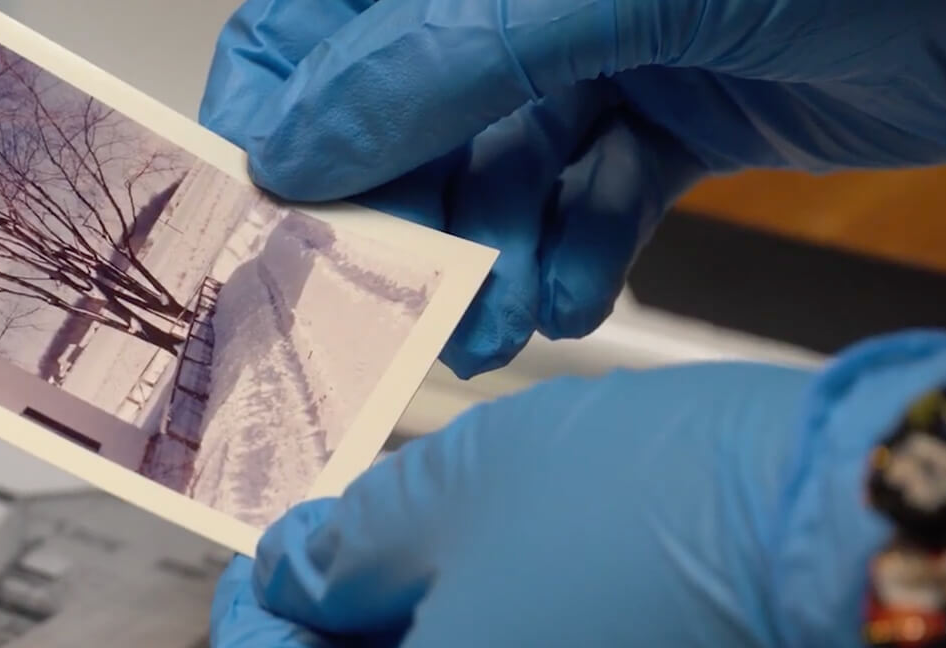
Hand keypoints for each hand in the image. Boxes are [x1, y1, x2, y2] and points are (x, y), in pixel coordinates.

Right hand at [198, 0, 945, 376]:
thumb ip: (437, 65)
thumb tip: (296, 145)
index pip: (314, 21)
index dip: (275, 119)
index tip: (264, 226)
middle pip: (400, 116)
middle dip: (396, 218)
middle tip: (391, 302)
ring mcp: (605, 47)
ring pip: (496, 173)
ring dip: (485, 258)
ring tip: (491, 320)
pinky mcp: (681, 112)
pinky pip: (593, 199)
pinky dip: (576, 255)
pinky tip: (570, 291)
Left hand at [203, 331, 945, 647]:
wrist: (856, 535)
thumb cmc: (654, 508)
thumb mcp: (455, 493)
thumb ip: (348, 547)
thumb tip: (296, 570)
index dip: (252, 626)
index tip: (269, 562)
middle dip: (332, 640)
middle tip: (344, 549)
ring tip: (429, 555)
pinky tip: (503, 591)